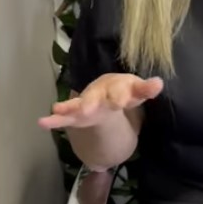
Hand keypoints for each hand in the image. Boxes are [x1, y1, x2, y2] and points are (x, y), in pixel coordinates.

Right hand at [38, 73, 163, 129]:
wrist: (105, 92)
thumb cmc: (124, 91)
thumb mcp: (137, 92)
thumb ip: (146, 89)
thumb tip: (159, 82)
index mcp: (121, 87)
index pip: (131, 88)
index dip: (140, 89)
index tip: (150, 88)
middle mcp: (103, 93)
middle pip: (103, 95)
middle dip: (101, 100)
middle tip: (100, 105)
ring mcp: (88, 102)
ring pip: (81, 104)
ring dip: (73, 107)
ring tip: (61, 109)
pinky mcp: (76, 114)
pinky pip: (65, 117)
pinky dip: (55, 119)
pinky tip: (43, 121)